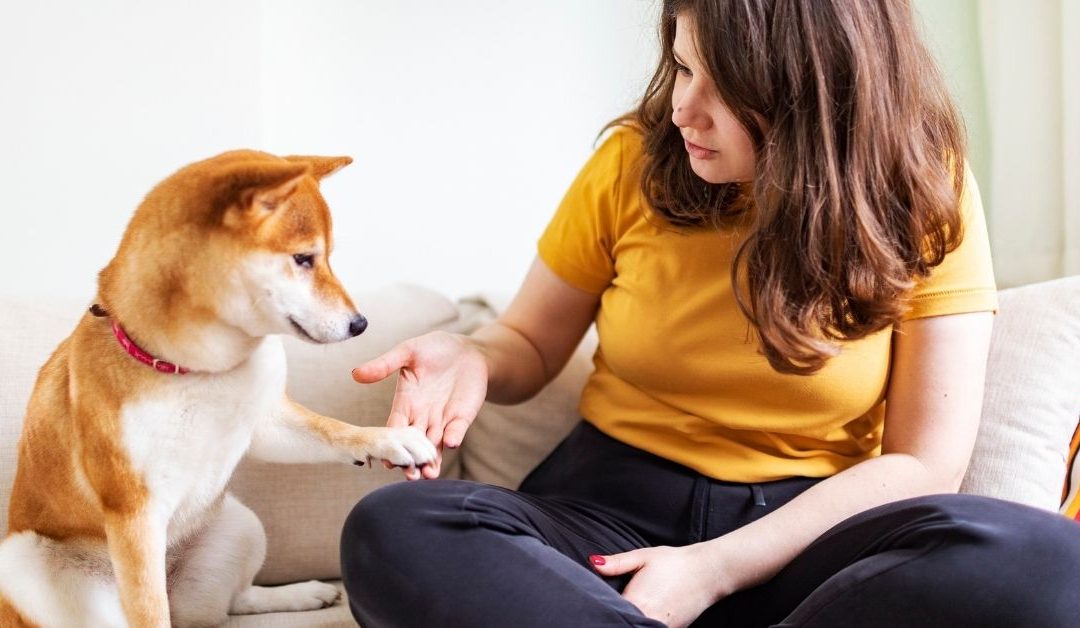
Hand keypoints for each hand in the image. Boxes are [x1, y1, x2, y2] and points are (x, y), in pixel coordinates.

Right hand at [352, 331, 487, 479]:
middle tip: (409, 476)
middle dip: (411, 461)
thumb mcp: (407, 352)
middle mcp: (422, 416)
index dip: (390, 445)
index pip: (394, 429)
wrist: (467, 349)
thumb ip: (384, 364)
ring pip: (434, 445)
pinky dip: (453, 438)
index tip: (385, 460)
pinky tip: (449, 444)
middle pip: (412, 445)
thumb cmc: (434, 348)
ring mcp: (442, 418)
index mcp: (405, 403)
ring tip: (428, 475)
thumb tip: (355, 374)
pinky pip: (456, 431)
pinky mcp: (462, 416)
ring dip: (431, 460)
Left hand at [591, 546, 724, 627]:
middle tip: (612, 608)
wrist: (709, 571)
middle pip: (624, 623)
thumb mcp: (643, 557)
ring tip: (628, 612)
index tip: (596, 607)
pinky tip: (642, 617)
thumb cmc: (675, 562)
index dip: (603, 610)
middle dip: (616, 617)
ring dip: (631, 622)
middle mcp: (649, 619)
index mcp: (638, 601)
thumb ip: (617, 563)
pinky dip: (645, 625)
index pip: (611, 613)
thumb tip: (593, 562)